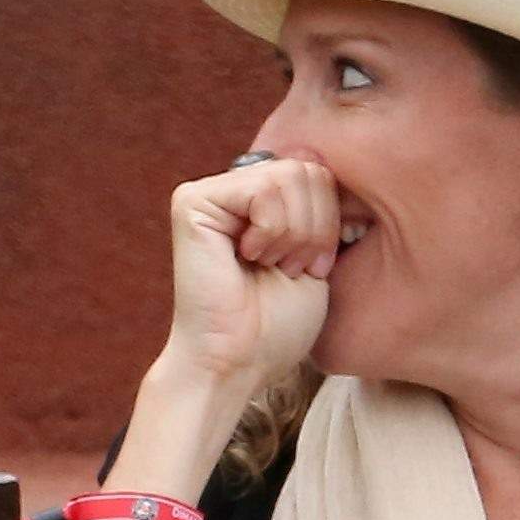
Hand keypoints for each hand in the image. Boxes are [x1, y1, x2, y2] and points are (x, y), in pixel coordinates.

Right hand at [160, 156, 337, 398]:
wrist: (239, 361)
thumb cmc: (277, 323)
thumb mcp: (314, 254)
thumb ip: (315, 205)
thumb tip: (317, 158)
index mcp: (259, 202)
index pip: (319, 174)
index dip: (327, 225)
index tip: (306, 268)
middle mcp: (231, 190)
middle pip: (307, 170)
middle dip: (313, 229)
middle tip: (286, 268)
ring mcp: (209, 192)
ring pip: (290, 176)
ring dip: (293, 235)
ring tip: (268, 265)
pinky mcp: (192, 202)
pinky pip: (264, 189)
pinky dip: (272, 231)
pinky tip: (247, 257)